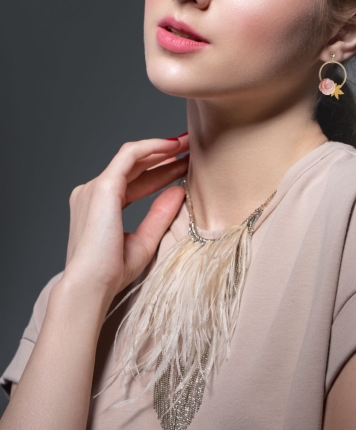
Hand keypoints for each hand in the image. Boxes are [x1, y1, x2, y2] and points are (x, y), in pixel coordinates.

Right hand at [63, 135, 188, 299]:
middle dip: (164, 155)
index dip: (161, 171)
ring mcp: (94, 188)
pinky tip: (172, 145)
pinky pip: (129, 156)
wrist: (90, 286)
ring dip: (161, 148)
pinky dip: (151, 147)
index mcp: (100, 207)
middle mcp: (93, 193)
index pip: (135, 182)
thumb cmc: (111, 273)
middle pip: (135, 167)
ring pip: (132, 157)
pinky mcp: (102, 187)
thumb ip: (160, 215)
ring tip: (188, 143)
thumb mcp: (144, 241)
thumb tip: (179, 191)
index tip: (184, 165)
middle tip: (190, 147)